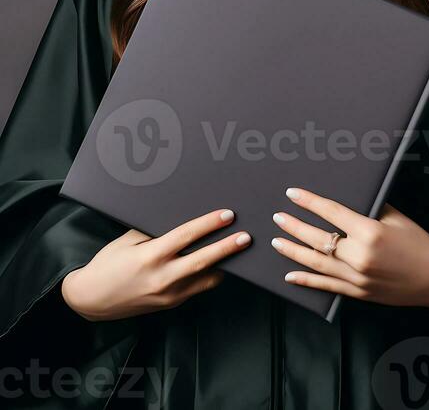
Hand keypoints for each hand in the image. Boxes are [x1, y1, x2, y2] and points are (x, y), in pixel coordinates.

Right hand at [61, 208, 250, 321]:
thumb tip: (178, 221)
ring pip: (205, 279)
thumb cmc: (107, 264)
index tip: (227, 215)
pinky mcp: (170, 304)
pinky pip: (196, 288)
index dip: (208, 224)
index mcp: (150, 256)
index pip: (186, 236)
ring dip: (224, 265)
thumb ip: (153, 232)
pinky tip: (219, 266)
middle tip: (246, 237)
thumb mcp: (127, 241)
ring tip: (240, 251)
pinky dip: (209, 276)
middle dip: (227, 248)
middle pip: (203, 260)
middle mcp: (162, 277)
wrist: (91, 299)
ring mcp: (168, 294)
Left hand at [271, 188, 428, 308]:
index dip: (309, 202)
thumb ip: (368, 210)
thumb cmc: (418, 242)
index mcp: (369, 231)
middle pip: (318, 238)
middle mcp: (359, 256)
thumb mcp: (395, 217)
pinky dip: (307, 281)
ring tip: (276, 241)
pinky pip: (327, 286)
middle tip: (277, 217)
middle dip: (294, 226)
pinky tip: (290, 276)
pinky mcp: (358, 293)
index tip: (292, 193)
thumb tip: (344, 201)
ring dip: (294, 251)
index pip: (331, 212)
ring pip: (317, 263)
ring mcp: (357, 278)